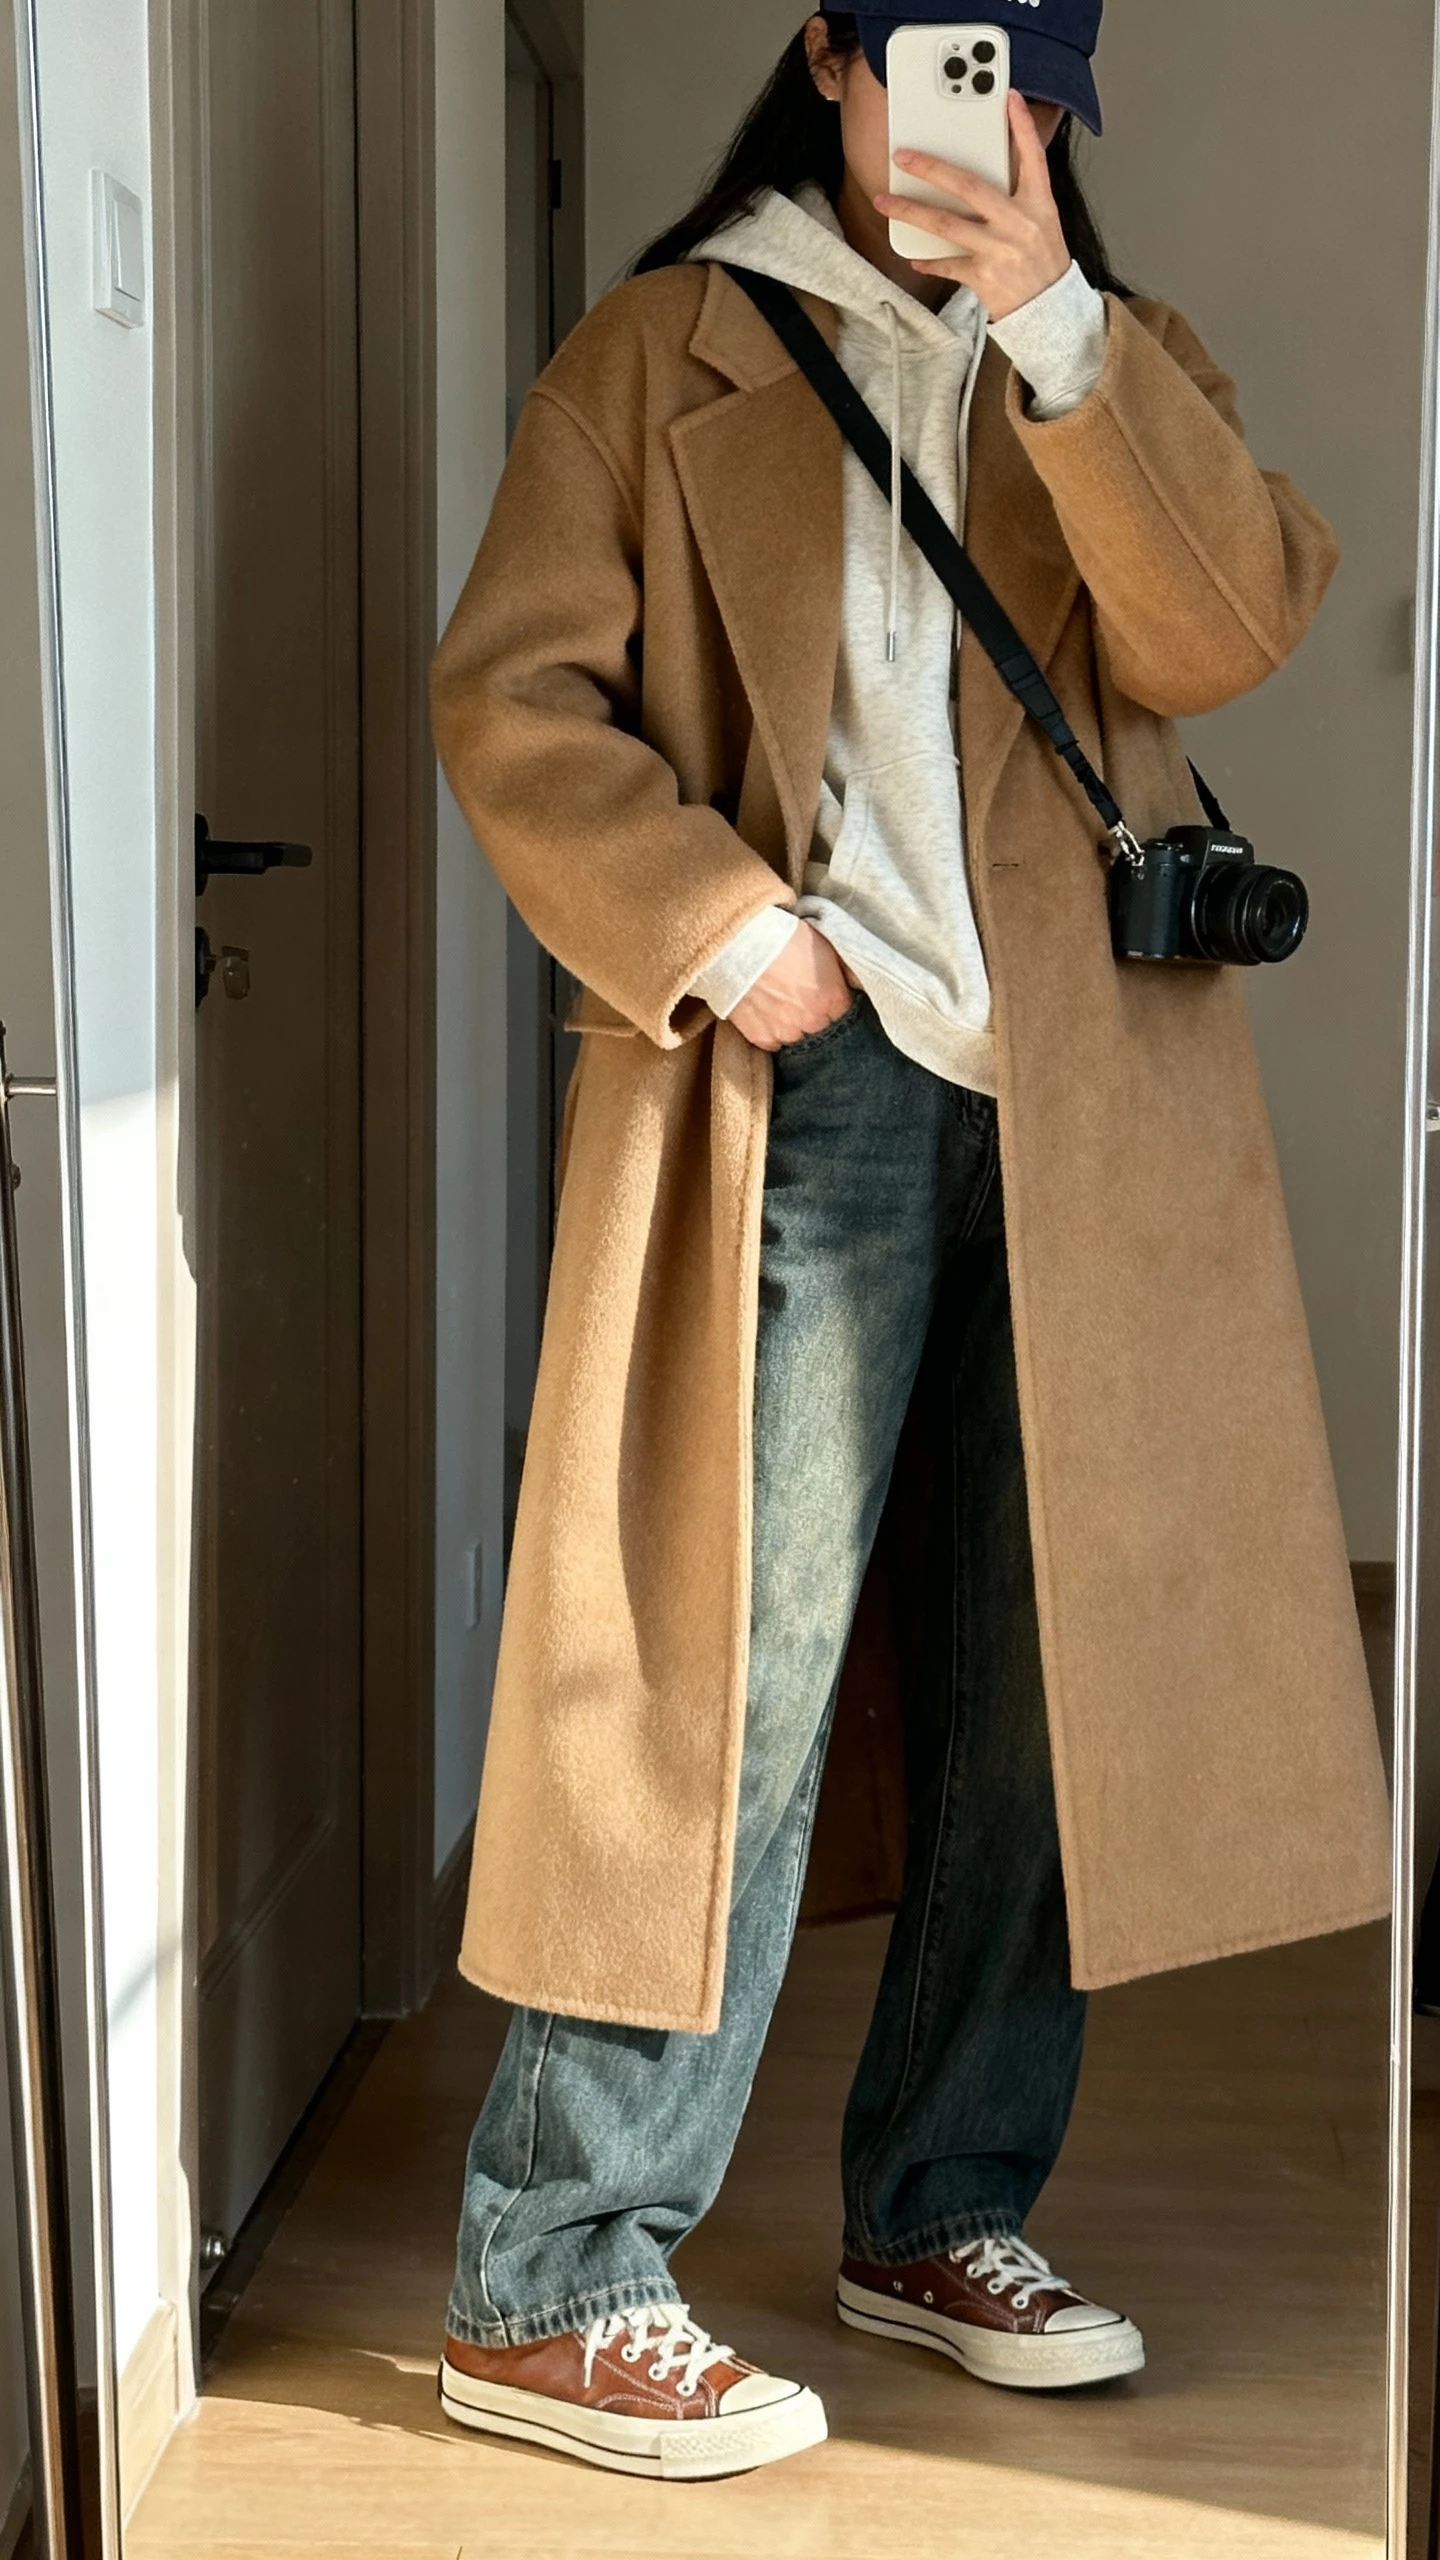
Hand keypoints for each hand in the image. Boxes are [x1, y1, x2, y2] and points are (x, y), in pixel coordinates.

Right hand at [728, 922, 855, 1052]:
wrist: (738, 943)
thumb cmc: (781, 936)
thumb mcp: (824, 942)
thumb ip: (848, 969)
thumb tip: (861, 985)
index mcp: (831, 998)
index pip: (846, 1014)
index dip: (836, 1005)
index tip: (828, 996)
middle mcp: (811, 1021)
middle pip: (823, 1030)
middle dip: (817, 1019)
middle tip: (803, 999)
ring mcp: (785, 1032)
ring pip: (798, 1039)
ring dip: (795, 1027)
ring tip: (783, 1007)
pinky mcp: (760, 1037)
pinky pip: (774, 1043)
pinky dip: (773, 1033)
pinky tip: (768, 1014)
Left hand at [875, 94, 1069, 322]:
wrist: (1048, 310)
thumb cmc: (1040, 260)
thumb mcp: (1042, 220)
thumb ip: (1018, 192)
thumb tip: (984, 168)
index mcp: (1039, 203)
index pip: (1033, 157)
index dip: (1022, 126)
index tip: (1009, 97)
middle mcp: (1020, 222)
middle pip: (969, 186)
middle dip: (932, 168)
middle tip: (903, 155)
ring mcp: (1001, 250)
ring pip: (947, 224)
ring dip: (911, 211)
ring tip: (884, 201)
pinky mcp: (985, 278)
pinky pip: (948, 264)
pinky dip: (929, 260)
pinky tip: (913, 255)